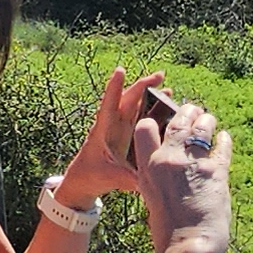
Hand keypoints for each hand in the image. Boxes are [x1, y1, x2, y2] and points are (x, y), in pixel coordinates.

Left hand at [53, 69, 162, 211]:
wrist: (83, 182)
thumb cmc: (90, 176)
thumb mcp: (108, 177)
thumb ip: (126, 178)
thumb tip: (146, 179)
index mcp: (103, 130)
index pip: (109, 104)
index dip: (114, 87)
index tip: (120, 70)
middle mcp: (112, 125)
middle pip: (128, 99)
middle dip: (144, 85)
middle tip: (161, 75)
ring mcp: (120, 130)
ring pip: (137, 107)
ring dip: (152, 98)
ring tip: (168, 90)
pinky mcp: (127, 137)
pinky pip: (142, 121)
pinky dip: (154, 114)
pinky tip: (169, 113)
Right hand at [127, 97, 231, 252]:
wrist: (188, 246)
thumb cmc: (167, 231)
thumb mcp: (152, 198)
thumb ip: (157, 178)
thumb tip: (167, 168)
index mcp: (148, 168)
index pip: (145, 128)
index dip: (153, 121)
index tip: (161, 122)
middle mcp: (169, 159)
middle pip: (178, 122)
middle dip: (187, 113)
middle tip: (192, 111)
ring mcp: (194, 163)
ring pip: (202, 126)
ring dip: (206, 121)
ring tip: (209, 120)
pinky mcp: (217, 171)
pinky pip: (222, 147)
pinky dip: (224, 141)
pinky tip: (224, 138)